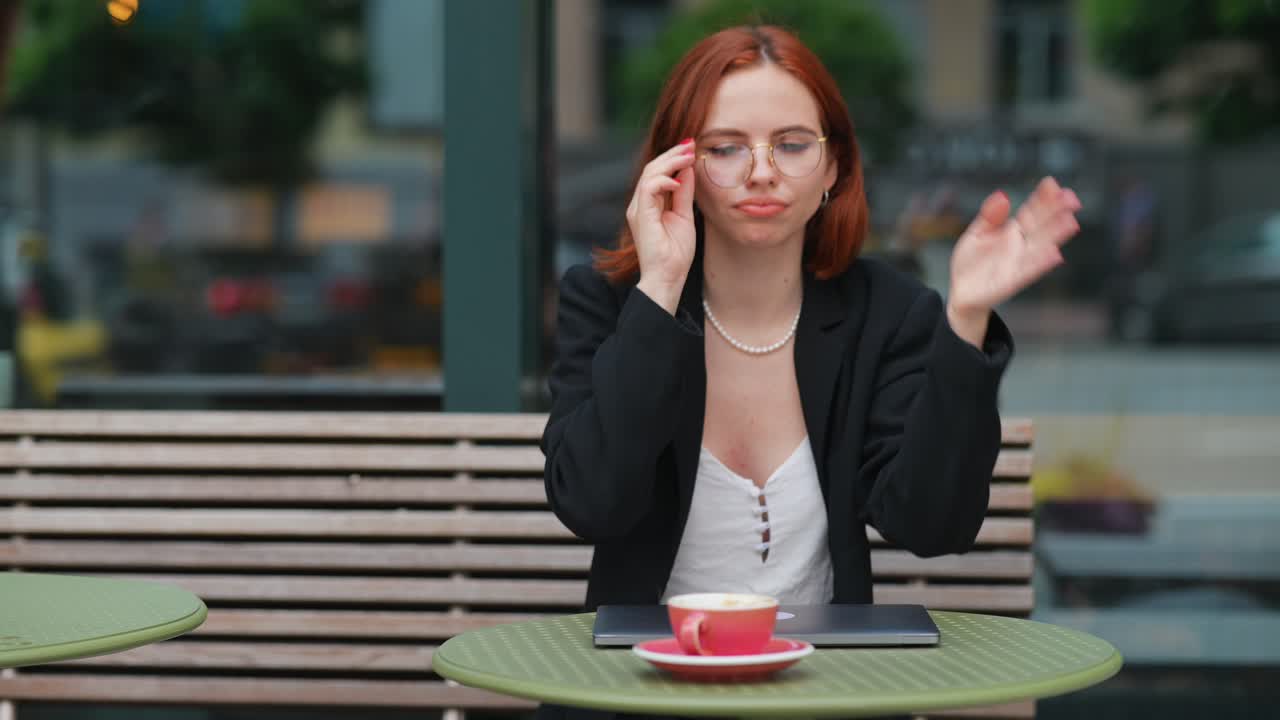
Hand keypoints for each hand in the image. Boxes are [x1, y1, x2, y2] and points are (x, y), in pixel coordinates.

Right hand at [628, 139, 697, 313]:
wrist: (668, 277)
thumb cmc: (675, 253)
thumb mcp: (685, 215)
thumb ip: (684, 193)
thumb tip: (688, 170)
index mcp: (649, 204)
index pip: (658, 173)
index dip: (673, 158)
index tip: (691, 147)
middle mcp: (640, 204)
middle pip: (652, 168)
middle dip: (672, 154)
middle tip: (691, 144)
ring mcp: (638, 210)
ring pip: (649, 174)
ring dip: (670, 162)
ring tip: (688, 155)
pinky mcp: (640, 216)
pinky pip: (648, 189)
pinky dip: (663, 180)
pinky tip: (678, 180)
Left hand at [947, 177, 1082, 343]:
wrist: (961, 293)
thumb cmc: (971, 263)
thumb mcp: (976, 235)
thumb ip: (989, 217)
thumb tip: (1002, 195)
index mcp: (1012, 233)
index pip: (1031, 213)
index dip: (1041, 199)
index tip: (1052, 183)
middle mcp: (1020, 247)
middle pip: (1041, 227)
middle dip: (1056, 213)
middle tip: (1072, 198)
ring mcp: (1017, 264)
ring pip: (1039, 248)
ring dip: (1055, 237)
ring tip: (1070, 222)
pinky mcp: (1010, 282)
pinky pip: (1027, 271)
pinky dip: (1040, 263)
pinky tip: (1054, 254)